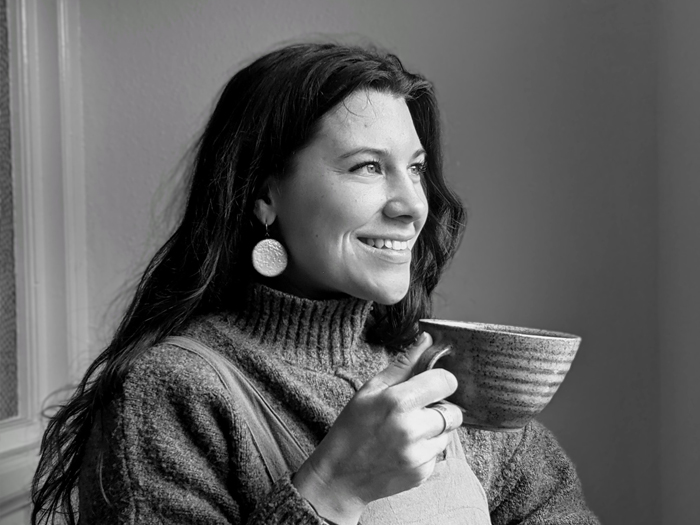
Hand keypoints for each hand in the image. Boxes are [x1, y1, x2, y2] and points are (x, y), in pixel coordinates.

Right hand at [292, 332, 462, 523]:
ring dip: (436, 429)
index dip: (442, 380)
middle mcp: (412, 429)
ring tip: (409, 431)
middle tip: (419, 411)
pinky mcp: (423, 474)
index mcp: (398, 402)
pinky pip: (439, 453)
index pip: (446, 382)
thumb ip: (403, 364)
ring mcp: (419, 455)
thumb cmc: (352, 427)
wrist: (339, 476)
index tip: (433, 384)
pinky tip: (405, 449)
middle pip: (454, 411)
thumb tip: (426, 339)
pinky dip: (427, 449)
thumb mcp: (370, 389)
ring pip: (449, 433)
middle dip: (441, 408)